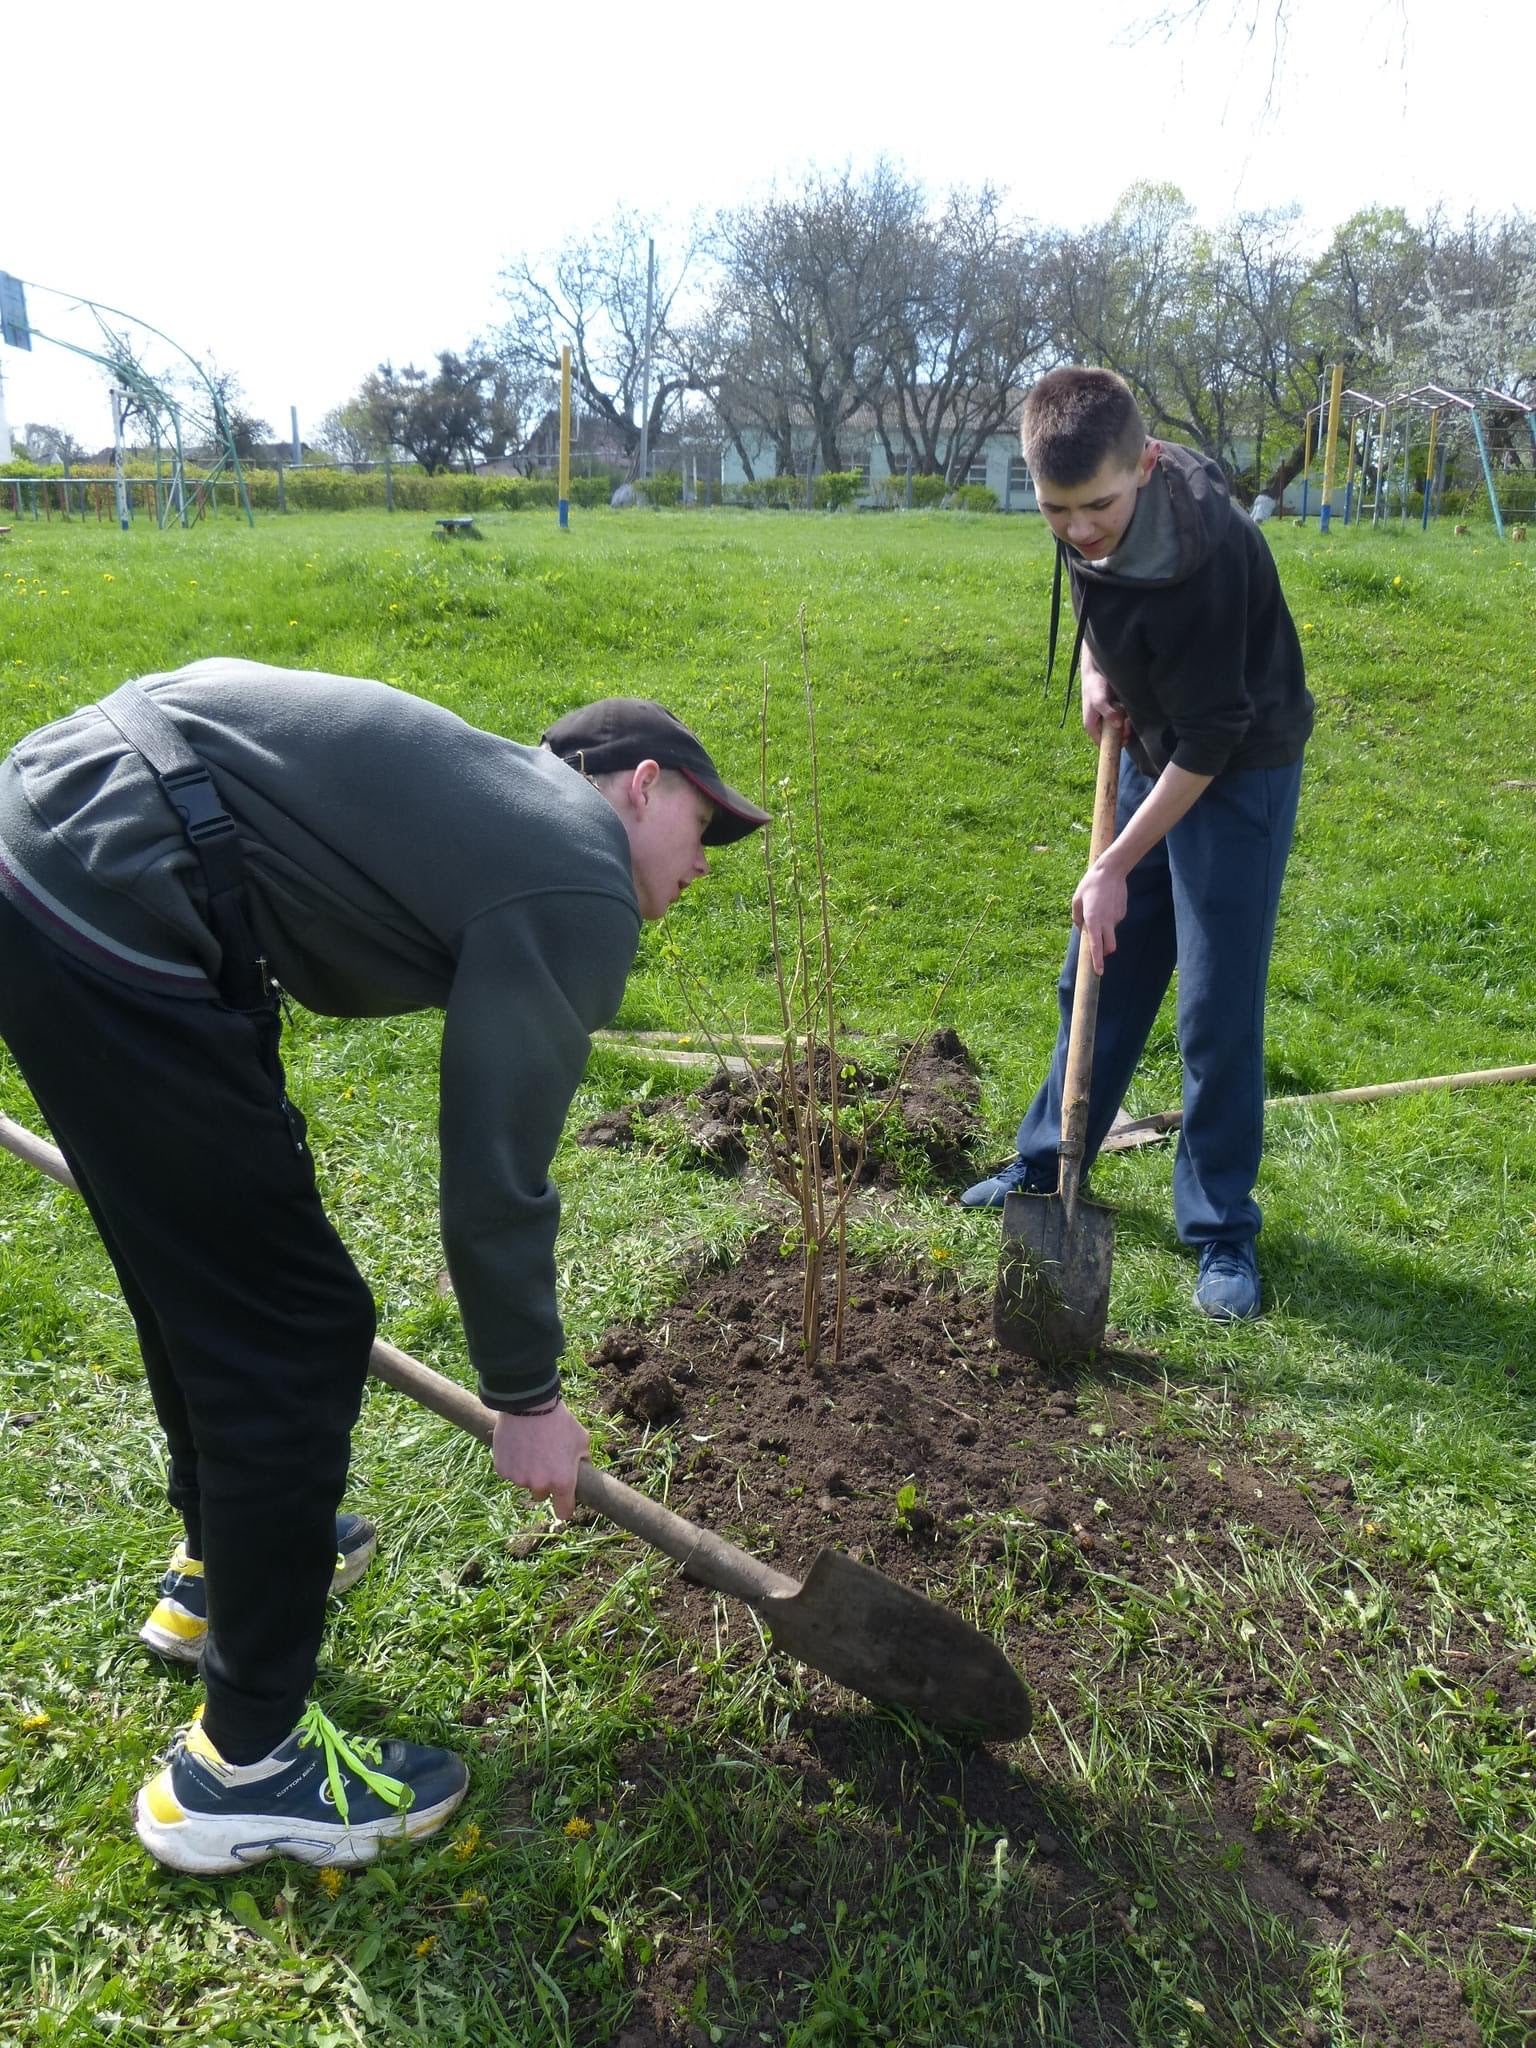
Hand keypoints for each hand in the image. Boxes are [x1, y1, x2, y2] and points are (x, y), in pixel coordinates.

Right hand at [491, 1402, 589, 1520]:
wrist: (529, 1404)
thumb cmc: (559, 1421)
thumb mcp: (581, 1439)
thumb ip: (583, 1460)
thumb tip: (582, 1469)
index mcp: (563, 1481)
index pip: (563, 1512)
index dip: (564, 1507)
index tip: (563, 1502)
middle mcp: (540, 1484)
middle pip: (541, 1495)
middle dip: (544, 1483)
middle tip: (545, 1461)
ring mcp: (519, 1478)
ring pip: (524, 1482)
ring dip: (527, 1472)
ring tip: (530, 1448)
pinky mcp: (502, 1470)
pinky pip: (509, 1473)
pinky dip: (512, 1464)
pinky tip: (517, 1446)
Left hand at [1072, 858, 1127, 975]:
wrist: (1111, 870)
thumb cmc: (1090, 885)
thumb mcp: (1076, 900)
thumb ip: (1076, 917)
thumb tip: (1080, 928)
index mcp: (1092, 920)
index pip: (1096, 946)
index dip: (1097, 961)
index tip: (1099, 972)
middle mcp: (1106, 922)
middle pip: (1110, 947)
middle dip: (1105, 953)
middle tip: (1098, 949)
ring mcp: (1116, 918)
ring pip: (1111, 933)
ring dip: (1105, 931)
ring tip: (1099, 911)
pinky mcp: (1123, 913)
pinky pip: (1115, 921)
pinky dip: (1110, 919)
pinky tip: (1107, 904)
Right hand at [1080, 654, 1125, 744]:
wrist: (1097, 667)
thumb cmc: (1094, 684)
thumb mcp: (1099, 699)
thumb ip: (1108, 712)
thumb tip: (1117, 724)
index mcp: (1092, 725)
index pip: (1103, 743)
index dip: (1114, 744)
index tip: (1125, 737)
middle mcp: (1100, 723)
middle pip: (1114, 737)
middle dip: (1123, 733)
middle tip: (1128, 722)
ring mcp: (1108, 717)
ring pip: (1120, 728)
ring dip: (1127, 724)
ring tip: (1129, 714)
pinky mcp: (1115, 709)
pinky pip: (1124, 718)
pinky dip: (1129, 715)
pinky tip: (1130, 708)